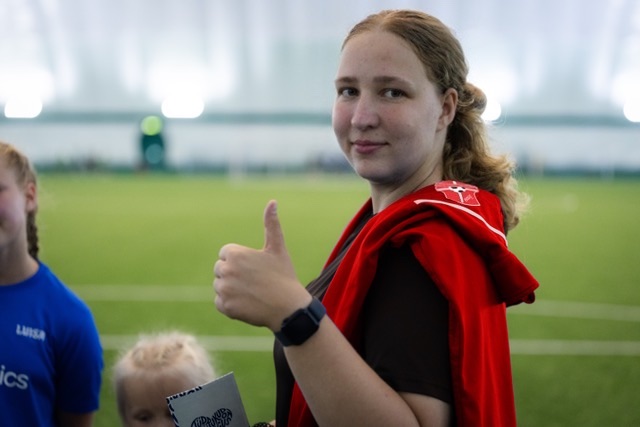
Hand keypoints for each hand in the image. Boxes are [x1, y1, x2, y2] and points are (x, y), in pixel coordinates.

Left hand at [213, 200, 310, 330]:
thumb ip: (271, 224)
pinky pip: (219, 302)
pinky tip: (247, 303)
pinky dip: (230, 304)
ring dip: (231, 289)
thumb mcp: (278, 248)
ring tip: (251, 292)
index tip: (254, 268)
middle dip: (234, 274)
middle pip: (220, 270)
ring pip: (219, 286)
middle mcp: (226, 270)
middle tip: (254, 281)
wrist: (288, 308)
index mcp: (235, 254)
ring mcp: (224, 290)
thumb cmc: (283, 276)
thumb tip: (273, 201)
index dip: (240, 261)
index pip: (225, 254)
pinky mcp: (225, 307)